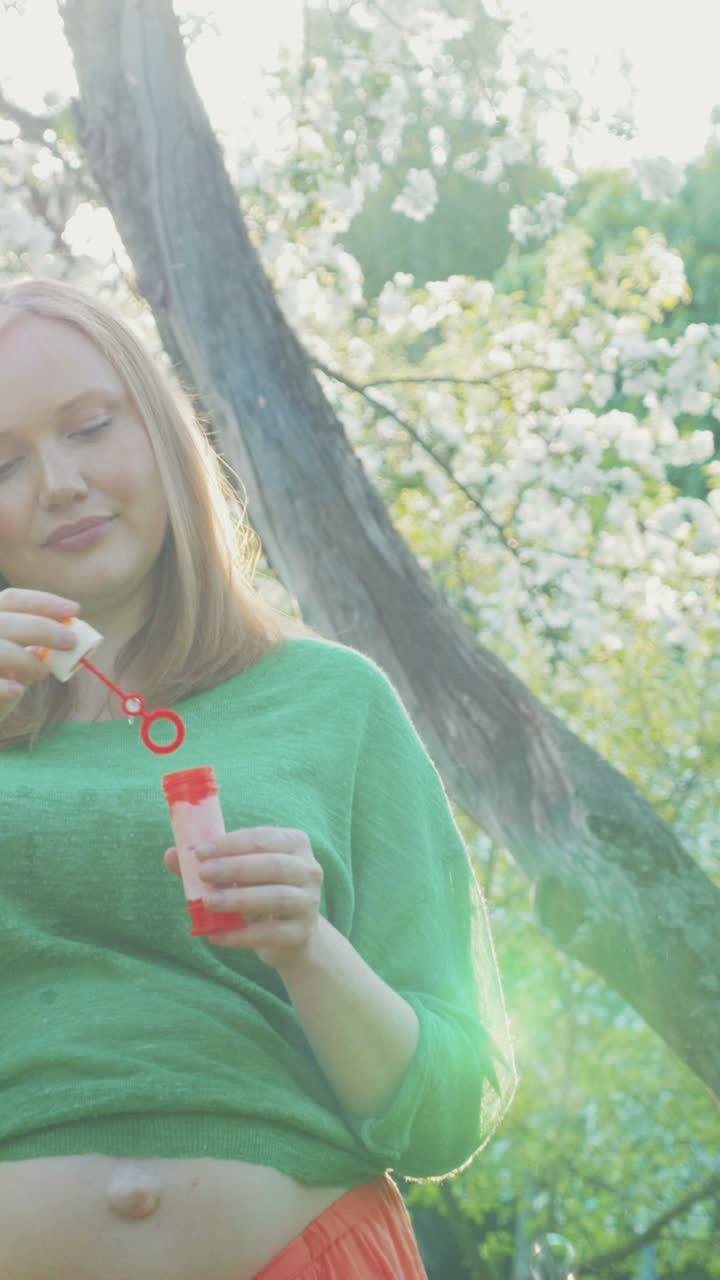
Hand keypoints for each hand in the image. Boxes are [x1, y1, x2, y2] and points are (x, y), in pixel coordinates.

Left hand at [163, 827, 323, 973]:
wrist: (292, 936)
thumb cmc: (261, 892)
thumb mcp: (241, 874)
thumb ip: (210, 862)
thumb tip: (171, 854)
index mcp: (295, 844)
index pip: (263, 838)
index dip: (230, 843)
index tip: (199, 851)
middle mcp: (309, 870)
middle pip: (272, 865)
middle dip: (234, 867)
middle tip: (203, 873)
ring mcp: (308, 903)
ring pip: (276, 897)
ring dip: (238, 898)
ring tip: (207, 901)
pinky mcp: (300, 934)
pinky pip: (269, 933)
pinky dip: (240, 934)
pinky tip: (215, 935)